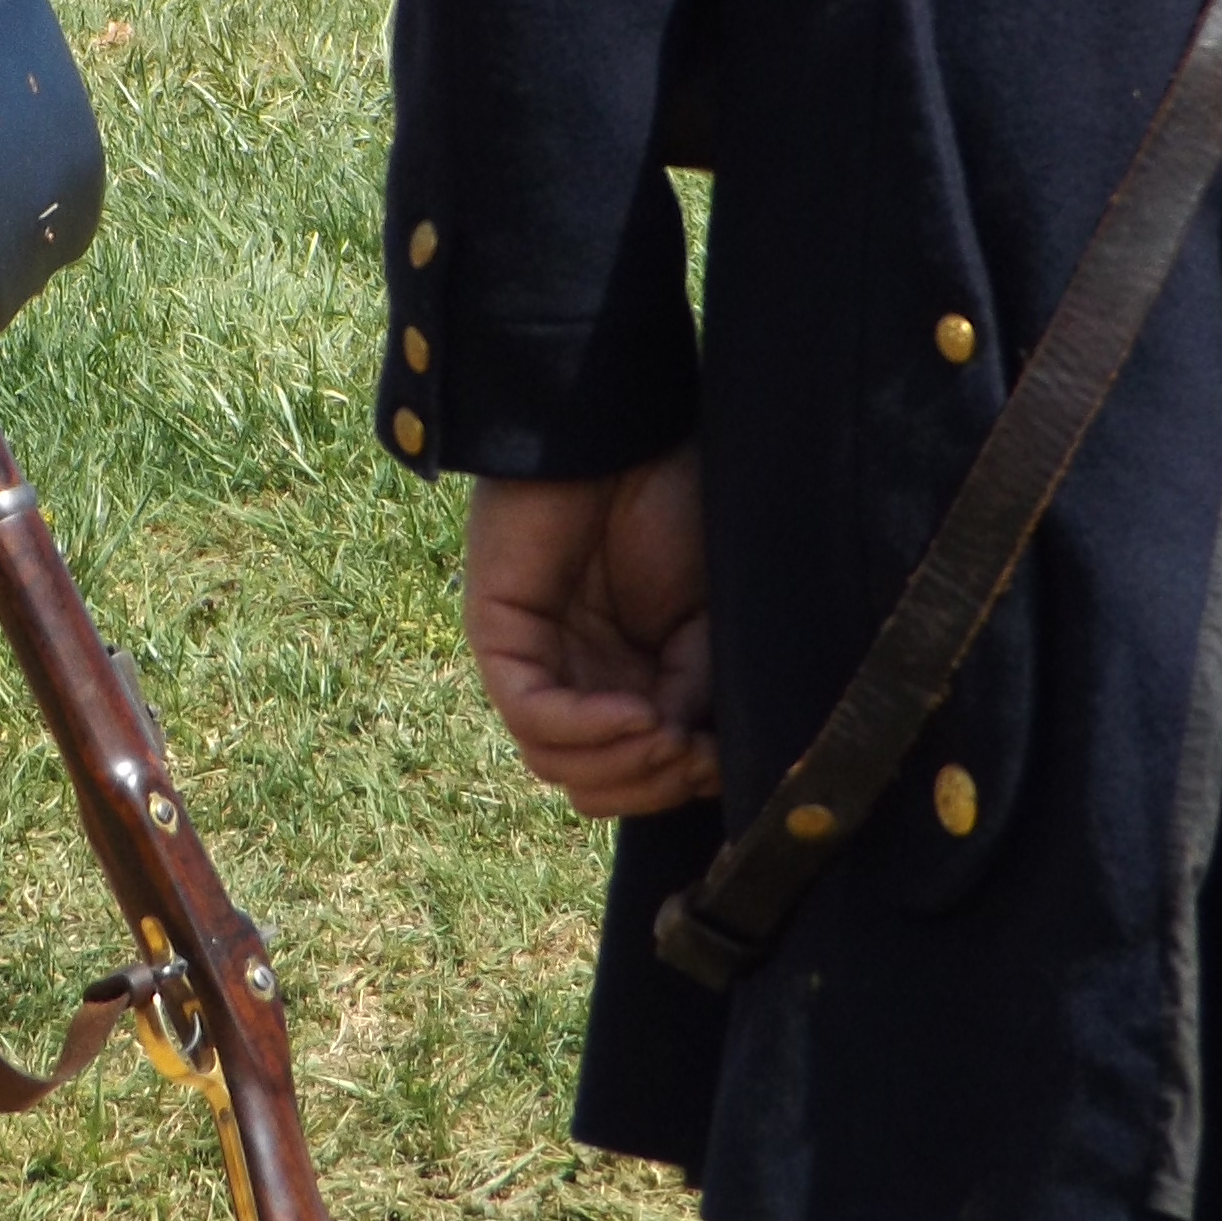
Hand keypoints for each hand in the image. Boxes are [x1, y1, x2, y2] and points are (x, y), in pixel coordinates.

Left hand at [463, 449, 717, 817]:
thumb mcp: (709, 618)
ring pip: (559, 765)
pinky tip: (638, 713)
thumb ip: (697, 691)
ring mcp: (536, 663)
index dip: (680, 786)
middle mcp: (578, 681)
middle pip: (597, 785)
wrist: (629, 434)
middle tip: (695, 753)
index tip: (721, 761)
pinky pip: (531, 715)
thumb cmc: (676, 507)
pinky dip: (587, 729)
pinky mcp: (500, 638)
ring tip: (669, 730)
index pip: (638, 776)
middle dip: (652, 784)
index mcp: (628, 681)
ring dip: (625, 763)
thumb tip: (695, 763)